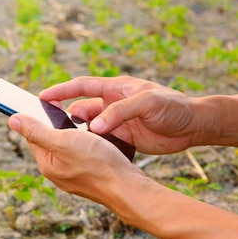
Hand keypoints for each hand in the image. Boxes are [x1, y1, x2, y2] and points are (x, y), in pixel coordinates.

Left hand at [8, 114, 142, 205]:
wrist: (128, 187)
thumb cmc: (96, 163)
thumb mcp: (62, 141)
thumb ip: (36, 130)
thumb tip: (12, 120)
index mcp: (47, 164)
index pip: (34, 135)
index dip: (39, 117)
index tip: (46, 102)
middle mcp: (58, 172)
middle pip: (53, 140)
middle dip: (62, 125)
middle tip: (75, 115)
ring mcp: (75, 176)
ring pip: (72, 146)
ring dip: (78, 134)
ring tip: (91, 128)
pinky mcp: (91, 177)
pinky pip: (86, 154)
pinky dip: (91, 144)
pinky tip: (101, 140)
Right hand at [40, 76, 198, 153]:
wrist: (194, 126)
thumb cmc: (173, 107)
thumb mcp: (147, 103)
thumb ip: (119, 113)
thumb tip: (93, 126)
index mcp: (116, 88)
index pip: (82, 86)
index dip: (61, 91)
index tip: (43, 97)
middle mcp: (113, 103)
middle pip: (82, 108)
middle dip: (66, 116)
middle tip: (52, 127)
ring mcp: (117, 121)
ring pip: (89, 126)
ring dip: (79, 133)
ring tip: (68, 142)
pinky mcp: (123, 137)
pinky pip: (101, 140)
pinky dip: (92, 145)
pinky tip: (86, 152)